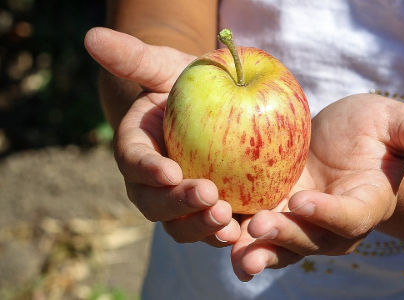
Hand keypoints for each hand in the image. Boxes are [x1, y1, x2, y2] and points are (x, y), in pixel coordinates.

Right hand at [84, 27, 241, 246]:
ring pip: (182, 227)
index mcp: (136, 150)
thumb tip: (93, 37)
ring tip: (227, 221)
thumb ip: (135, 57)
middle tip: (209, 196)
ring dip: (202, 228)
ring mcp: (181, 205)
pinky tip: (247, 234)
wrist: (216, 108)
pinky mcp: (211, 214)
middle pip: (155, 204)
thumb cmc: (187, 84)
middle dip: (178, 206)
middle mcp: (152, 185)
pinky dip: (227, 239)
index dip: (148, 170)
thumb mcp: (166, 66)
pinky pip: (214, 232)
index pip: (134, 162)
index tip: (169, 171)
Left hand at [232, 93, 403, 280]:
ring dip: (259, 251)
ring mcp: (303, 226)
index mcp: (368, 203)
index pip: (351, 217)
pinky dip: (238, 239)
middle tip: (260, 226)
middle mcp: (336, 226)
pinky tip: (216, 237)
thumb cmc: (374, 129)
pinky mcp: (275, 218)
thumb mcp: (395, 122)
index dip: (329, 214)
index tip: (305, 201)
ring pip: (283, 248)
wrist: (342, 142)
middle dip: (287, 237)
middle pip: (313, 241)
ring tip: (236, 252)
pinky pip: (258, 236)